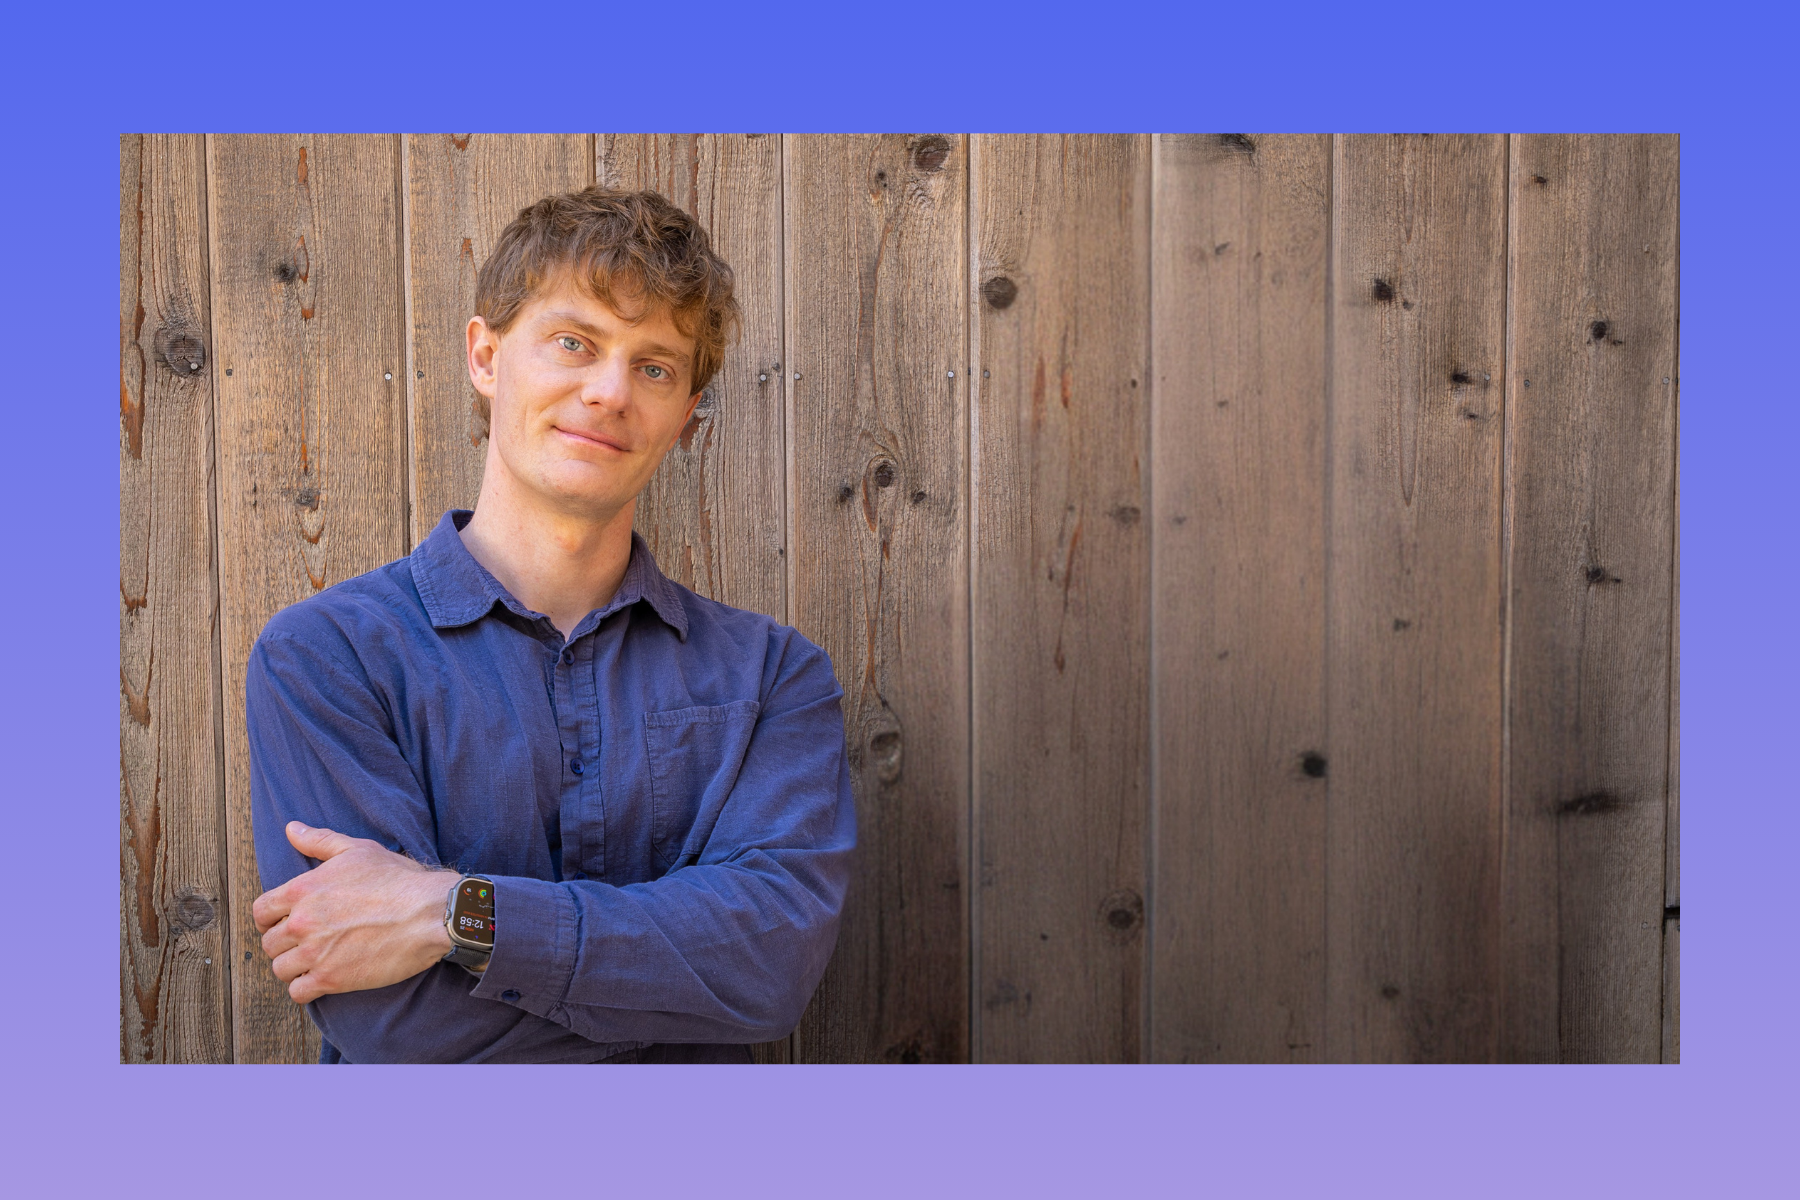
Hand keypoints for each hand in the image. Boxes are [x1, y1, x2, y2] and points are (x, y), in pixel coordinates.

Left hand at [252, 822, 458, 1004]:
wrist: (429, 914)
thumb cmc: (398, 880)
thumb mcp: (358, 850)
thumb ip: (319, 841)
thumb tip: (291, 828)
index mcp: (302, 890)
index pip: (260, 911)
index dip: (270, 918)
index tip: (285, 922)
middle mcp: (301, 922)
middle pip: (269, 943)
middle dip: (285, 944)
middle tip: (308, 942)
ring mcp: (314, 953)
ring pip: (280, 969)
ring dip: (295, 967)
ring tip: (316, 961)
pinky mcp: (331, 979)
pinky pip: (298, 992)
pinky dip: (307, 988)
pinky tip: (324, 978)